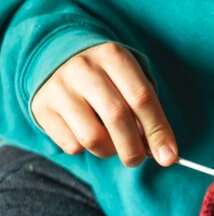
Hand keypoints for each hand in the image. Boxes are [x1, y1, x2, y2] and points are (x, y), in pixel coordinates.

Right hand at [31, 42, 177, 166]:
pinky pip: (72, 145)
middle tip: (138, 159)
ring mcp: (60, 88)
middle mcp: (84, 68)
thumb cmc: (105, 77)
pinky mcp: (42, 108)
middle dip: (134, 149)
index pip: (142, 98)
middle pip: (118, 118)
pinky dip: (85, 149)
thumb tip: (163, 154)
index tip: (170, 157)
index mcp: (113, 56)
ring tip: (111, 143)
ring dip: (109, 151)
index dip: (158, 131)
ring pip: (93, 138)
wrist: (57, 58)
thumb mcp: (128, 81)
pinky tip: (85, 132)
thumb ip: (147, 113)